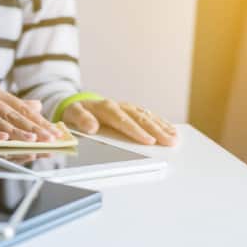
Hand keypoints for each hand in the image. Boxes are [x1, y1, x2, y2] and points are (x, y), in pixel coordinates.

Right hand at [0, 86, 62, 141]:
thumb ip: (10, 106)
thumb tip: (36, 105)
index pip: (21, 108)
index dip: (39, 120)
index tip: (55, 131)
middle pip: (13, 114)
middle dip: (34, 127)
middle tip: (50, 138)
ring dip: (16, 131)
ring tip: (32, 139)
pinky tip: (2, 139)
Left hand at [63, 100, 177, 145]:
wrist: (78, 105)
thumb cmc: (76, 112)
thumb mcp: (72, 114)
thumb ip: (81, 120)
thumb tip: (92, 127)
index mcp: (105, 107)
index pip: (123, 120)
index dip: (136, 131)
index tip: (148, 141)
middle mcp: (119, 106)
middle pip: (140, 118)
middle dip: (156, 130)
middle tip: (169, 142)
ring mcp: (127, 108)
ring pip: (147, 116)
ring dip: (162, 127)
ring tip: (174, 138)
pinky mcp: (132, 111)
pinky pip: (149, 116)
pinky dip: (161, 123)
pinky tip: (171, 130)